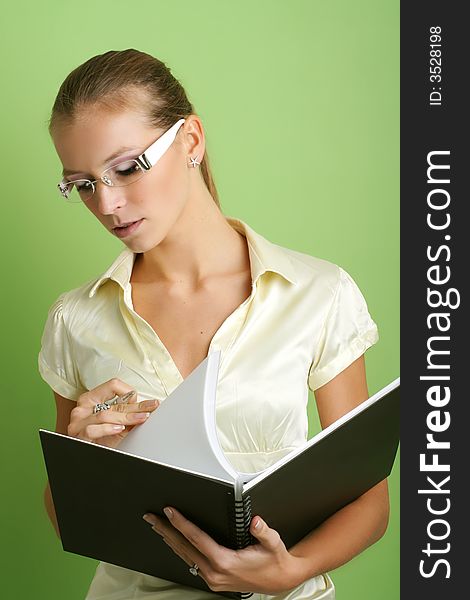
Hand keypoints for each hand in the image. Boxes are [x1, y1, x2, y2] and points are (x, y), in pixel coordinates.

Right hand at [67, 378, 159, 447]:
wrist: (93, 456)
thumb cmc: (103, 439)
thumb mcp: (118, 423)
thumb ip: (128, 413)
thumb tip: (149, 406)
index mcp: (92, 398)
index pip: (113, 385)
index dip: (129, 392)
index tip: (140, 401)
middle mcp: (83, 407)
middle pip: (113, 403)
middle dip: (135, 407)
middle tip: (151, 408)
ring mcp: (78, 422)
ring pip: (105, 415)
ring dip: (126, 417)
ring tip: (140, 419)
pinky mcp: (78, 435)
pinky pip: (92, 429)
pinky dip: (107, 428)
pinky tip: (118, 428)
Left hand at [142, 508, 305, 593]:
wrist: (281, 580)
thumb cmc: (275, 560)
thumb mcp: (273, 542)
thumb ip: (263, 531)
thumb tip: (254, 522)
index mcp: (225, 562)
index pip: (197, 539)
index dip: (181, 523)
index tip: (170, 512)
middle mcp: (215, 573)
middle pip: (184, 548)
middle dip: (166, 531)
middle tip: (152, 517)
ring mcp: (213, 579)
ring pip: (185, 557)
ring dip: (170, 540)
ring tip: (157, 527)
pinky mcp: (214, 580)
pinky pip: (191, 563)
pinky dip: (180, 550)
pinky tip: (174, 542)